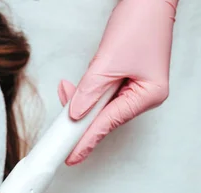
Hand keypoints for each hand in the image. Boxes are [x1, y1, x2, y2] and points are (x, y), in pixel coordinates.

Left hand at [58, 0, 177, 165]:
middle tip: (59, 132)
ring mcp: (135, 87)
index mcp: (148, 95)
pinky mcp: (124, 78)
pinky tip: (73, 87)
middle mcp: (143, 95)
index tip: (72, 156)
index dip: (87, 140)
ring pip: (99, 105)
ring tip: (68, 90)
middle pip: (104, 117)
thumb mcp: (108, 62)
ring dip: (81, 100)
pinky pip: (100, 94)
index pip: (109, 123)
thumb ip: (89, 91)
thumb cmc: (140, 23)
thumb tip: (76, 114)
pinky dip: (85, 91)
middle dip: (80, 117)